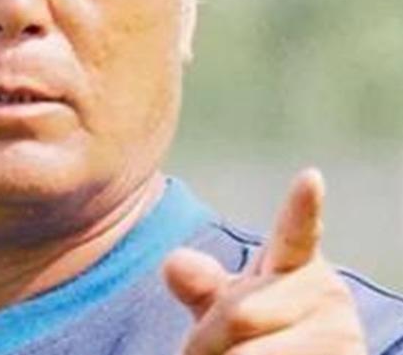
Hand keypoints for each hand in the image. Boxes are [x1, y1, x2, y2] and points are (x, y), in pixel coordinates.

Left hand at [163, 168, 367, 353]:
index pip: (297, 231)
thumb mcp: (228, 305)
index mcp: (298, 261)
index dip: (303, 206)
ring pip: (248, 354)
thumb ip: (203, 284)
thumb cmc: (262, 335)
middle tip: (208, 351)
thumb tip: (174, 262)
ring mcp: (341, 335)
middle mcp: (328, 292)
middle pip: (240, 314)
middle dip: (208, 341)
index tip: (310, 178)